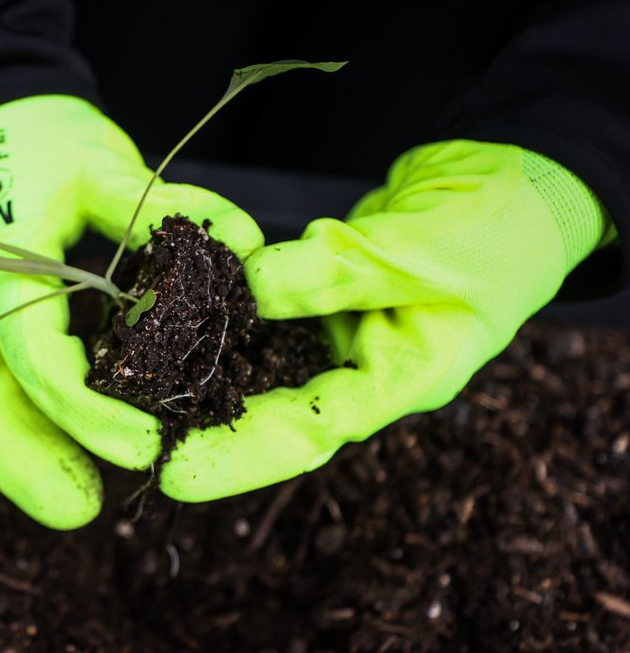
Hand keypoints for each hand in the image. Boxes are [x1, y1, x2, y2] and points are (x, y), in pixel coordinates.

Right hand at [0, 95, 262, 527]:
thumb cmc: (45, 147)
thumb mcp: (104, 165)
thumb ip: (167, 208)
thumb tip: (246, 249)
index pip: (37, 359)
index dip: (89, 411)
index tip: (144, 446)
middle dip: (30, 465)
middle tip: (85, 510)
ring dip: (18, 465)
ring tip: (71, 505)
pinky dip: (14, 441)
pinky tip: (51, 472)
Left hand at [161, 140, 610, 500]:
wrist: (518, 178)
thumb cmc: (501, 222)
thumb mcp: (421, 248)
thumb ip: (338, 270)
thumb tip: (249, 288)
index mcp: (404, 379)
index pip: (310, 432)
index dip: (238, 457)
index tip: (172, 473)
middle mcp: (366, 370)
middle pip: (274, 416)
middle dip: (206, 429)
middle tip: (132, 438)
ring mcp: (343, 338)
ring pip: (264, 370)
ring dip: (206, 377)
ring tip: (138, 387)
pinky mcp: (326, 302)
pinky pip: (267, 321)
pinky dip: (226, 320)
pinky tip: (177, 319)